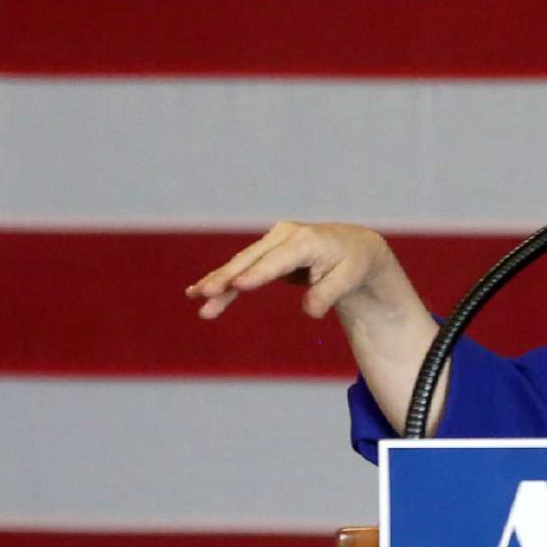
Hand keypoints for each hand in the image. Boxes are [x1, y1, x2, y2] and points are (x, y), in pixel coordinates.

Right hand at [186, 221, 445, 431]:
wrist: (352, 247)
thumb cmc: (352, 264)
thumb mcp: (348, 279)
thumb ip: (328, 294)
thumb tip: (310, 310)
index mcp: (305, 241)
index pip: (276, 261)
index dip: (256, 274)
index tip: (236, 286)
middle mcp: (284, 236)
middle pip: (250, 261)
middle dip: (225, 278)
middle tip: (202, 294)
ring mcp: (272, 241)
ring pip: (240, 264)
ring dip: (217, 281)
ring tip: (194, 297)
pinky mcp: (266, 253)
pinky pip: (241, 268)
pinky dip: (223, 280)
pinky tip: (200, 291)